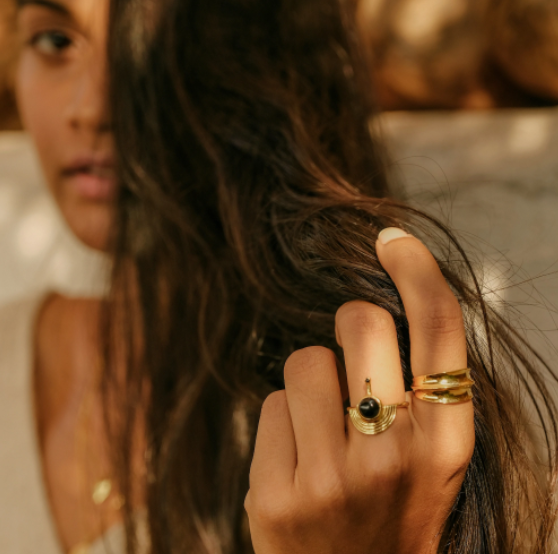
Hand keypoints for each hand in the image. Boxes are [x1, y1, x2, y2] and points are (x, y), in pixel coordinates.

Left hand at [245, 228, 474, 553]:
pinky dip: (283, 421)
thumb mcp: (431, 458)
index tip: (393, 242)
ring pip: (304, 360)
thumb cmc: (394, 510)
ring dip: (312, 381)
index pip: (439, 332)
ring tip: (325, 430)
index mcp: (444, 444)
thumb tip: (370, 309)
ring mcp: (328, 480)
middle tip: (352, 351)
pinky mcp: (275, 496)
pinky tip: (297, 462)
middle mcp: (390, 459)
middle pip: (359, 321)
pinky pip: (270, 405)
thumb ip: (417, 391)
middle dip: (350, 321)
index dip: (419, 273)